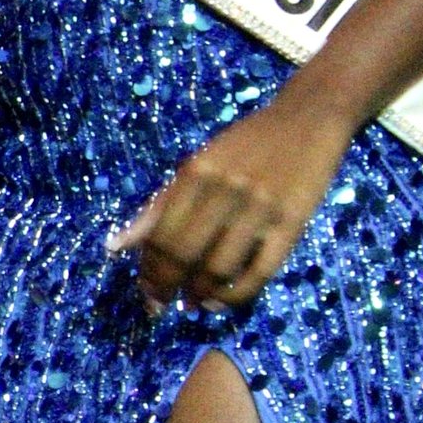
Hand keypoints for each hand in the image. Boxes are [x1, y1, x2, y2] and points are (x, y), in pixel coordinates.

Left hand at [112, 90, 352, 314]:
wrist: (307, 118)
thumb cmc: (246, 144)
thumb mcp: (197, 165)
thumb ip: (158, 206)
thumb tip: (115, 247)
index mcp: (195, 173)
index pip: (160, 235)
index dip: (148, 270)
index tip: (146, 290)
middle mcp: (225, 190)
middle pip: (184, 254)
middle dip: (166, 287)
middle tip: (162, 304)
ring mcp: (260, 208)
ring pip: (218, 269)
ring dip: (199, 295)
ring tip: (193, 302)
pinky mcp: (291, 224)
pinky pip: (259, 273)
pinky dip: (235, 296)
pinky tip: (221, 301)